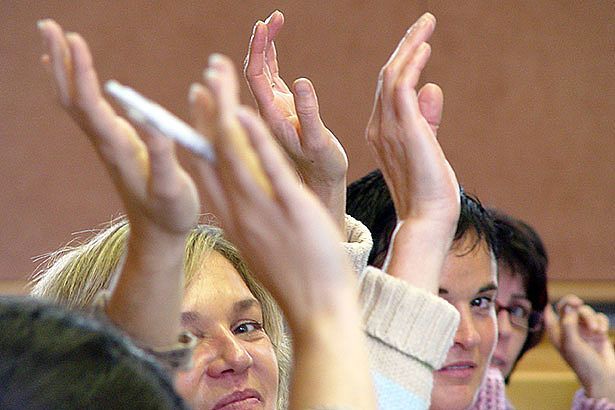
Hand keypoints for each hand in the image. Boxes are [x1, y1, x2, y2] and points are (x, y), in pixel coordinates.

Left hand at [38, 19, 198, 239]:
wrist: (157, 234)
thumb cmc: (169, 213)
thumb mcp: (171, 188)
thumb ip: (162, 154)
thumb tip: (148, 116)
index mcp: (119, 149)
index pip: (90, 105)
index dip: (80, 72)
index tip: (75, 39)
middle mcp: (105, 142)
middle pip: (71, 97)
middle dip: (59, 60)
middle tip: (49, 24)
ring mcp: (106, 142)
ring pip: (73, 100)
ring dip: (61, 67)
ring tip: (53, 36)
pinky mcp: (113, 143)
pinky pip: (84, 108)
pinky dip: (72, 83)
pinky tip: (67, 71)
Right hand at [190, 54, 351, 325]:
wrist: (318, 312)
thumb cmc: (295, 281)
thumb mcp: (262, 247)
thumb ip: (250, 219)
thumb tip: (243, 196)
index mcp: (233, 221)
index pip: (208, 171)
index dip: (199, 135)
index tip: (196, 108)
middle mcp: (239, 212)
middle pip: (215, 153)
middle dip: (206, 112)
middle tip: (202, 78)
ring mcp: (262, 210)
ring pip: (235, 152)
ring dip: (223, 110)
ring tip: (216, 76)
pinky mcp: (291, 209)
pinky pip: (269, 166)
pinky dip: (254, 136)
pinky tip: (243, 110)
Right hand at [365, 13, 458, 291]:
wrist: (428, 220)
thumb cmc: (429, 193)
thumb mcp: (428, 150)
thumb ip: (428, 120)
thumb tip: (432, 87)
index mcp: (381, 134)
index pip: (387, 91)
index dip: (403, 63)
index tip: (419, 43)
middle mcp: (378, 128)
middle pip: (387, 76)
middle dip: (405, 46)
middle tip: (424, 23)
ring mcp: (388, 129)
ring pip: (393, 75)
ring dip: (410, 46)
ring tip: (427, 24)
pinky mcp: (404, 130)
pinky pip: (402, 86)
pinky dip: (413, 63)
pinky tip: (426, 47)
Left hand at [545, 295, 614, 400]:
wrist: (604, 379)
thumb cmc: (583, 364)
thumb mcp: (571, 344)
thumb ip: (568, 324)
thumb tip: (569, 306)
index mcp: (556, 333)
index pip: (549, 313)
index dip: (552, 303)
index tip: (559, 302)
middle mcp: (568, 330)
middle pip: (568, 307)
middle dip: (573, 304)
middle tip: (578, 303)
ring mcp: (583, 331)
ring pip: (585, 311)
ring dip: (591, 317)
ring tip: (596, 330)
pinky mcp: (597, 332)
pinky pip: (599, 318)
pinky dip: (601, 322)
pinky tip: (601, 331)